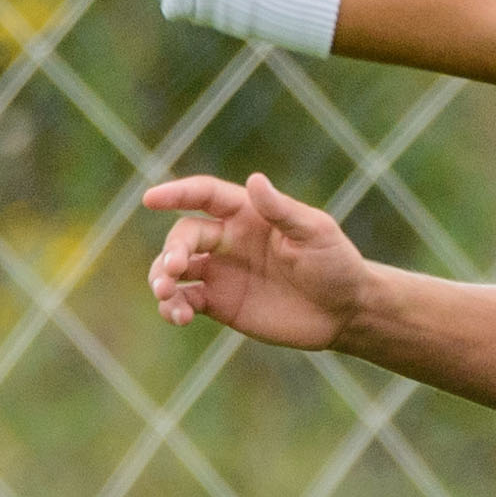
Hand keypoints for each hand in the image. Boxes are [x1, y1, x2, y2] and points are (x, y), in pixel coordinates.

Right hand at [142, 173, 371, 352]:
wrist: (345, 311)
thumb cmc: (336, 263)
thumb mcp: (315, 233)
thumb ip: (282, 210)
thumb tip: (254, 180)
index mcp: (247, 214)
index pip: (204, 196)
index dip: (176, 193)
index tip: (150, 199)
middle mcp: (228, 239)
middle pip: (184, 235)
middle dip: (172, 250)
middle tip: (174, 268)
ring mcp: (221, 272)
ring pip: (173, 269)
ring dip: (161, 279)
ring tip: (166, 295)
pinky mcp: (220, 304)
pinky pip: (185, 301)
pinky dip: (173, 307)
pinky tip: (179, 317)